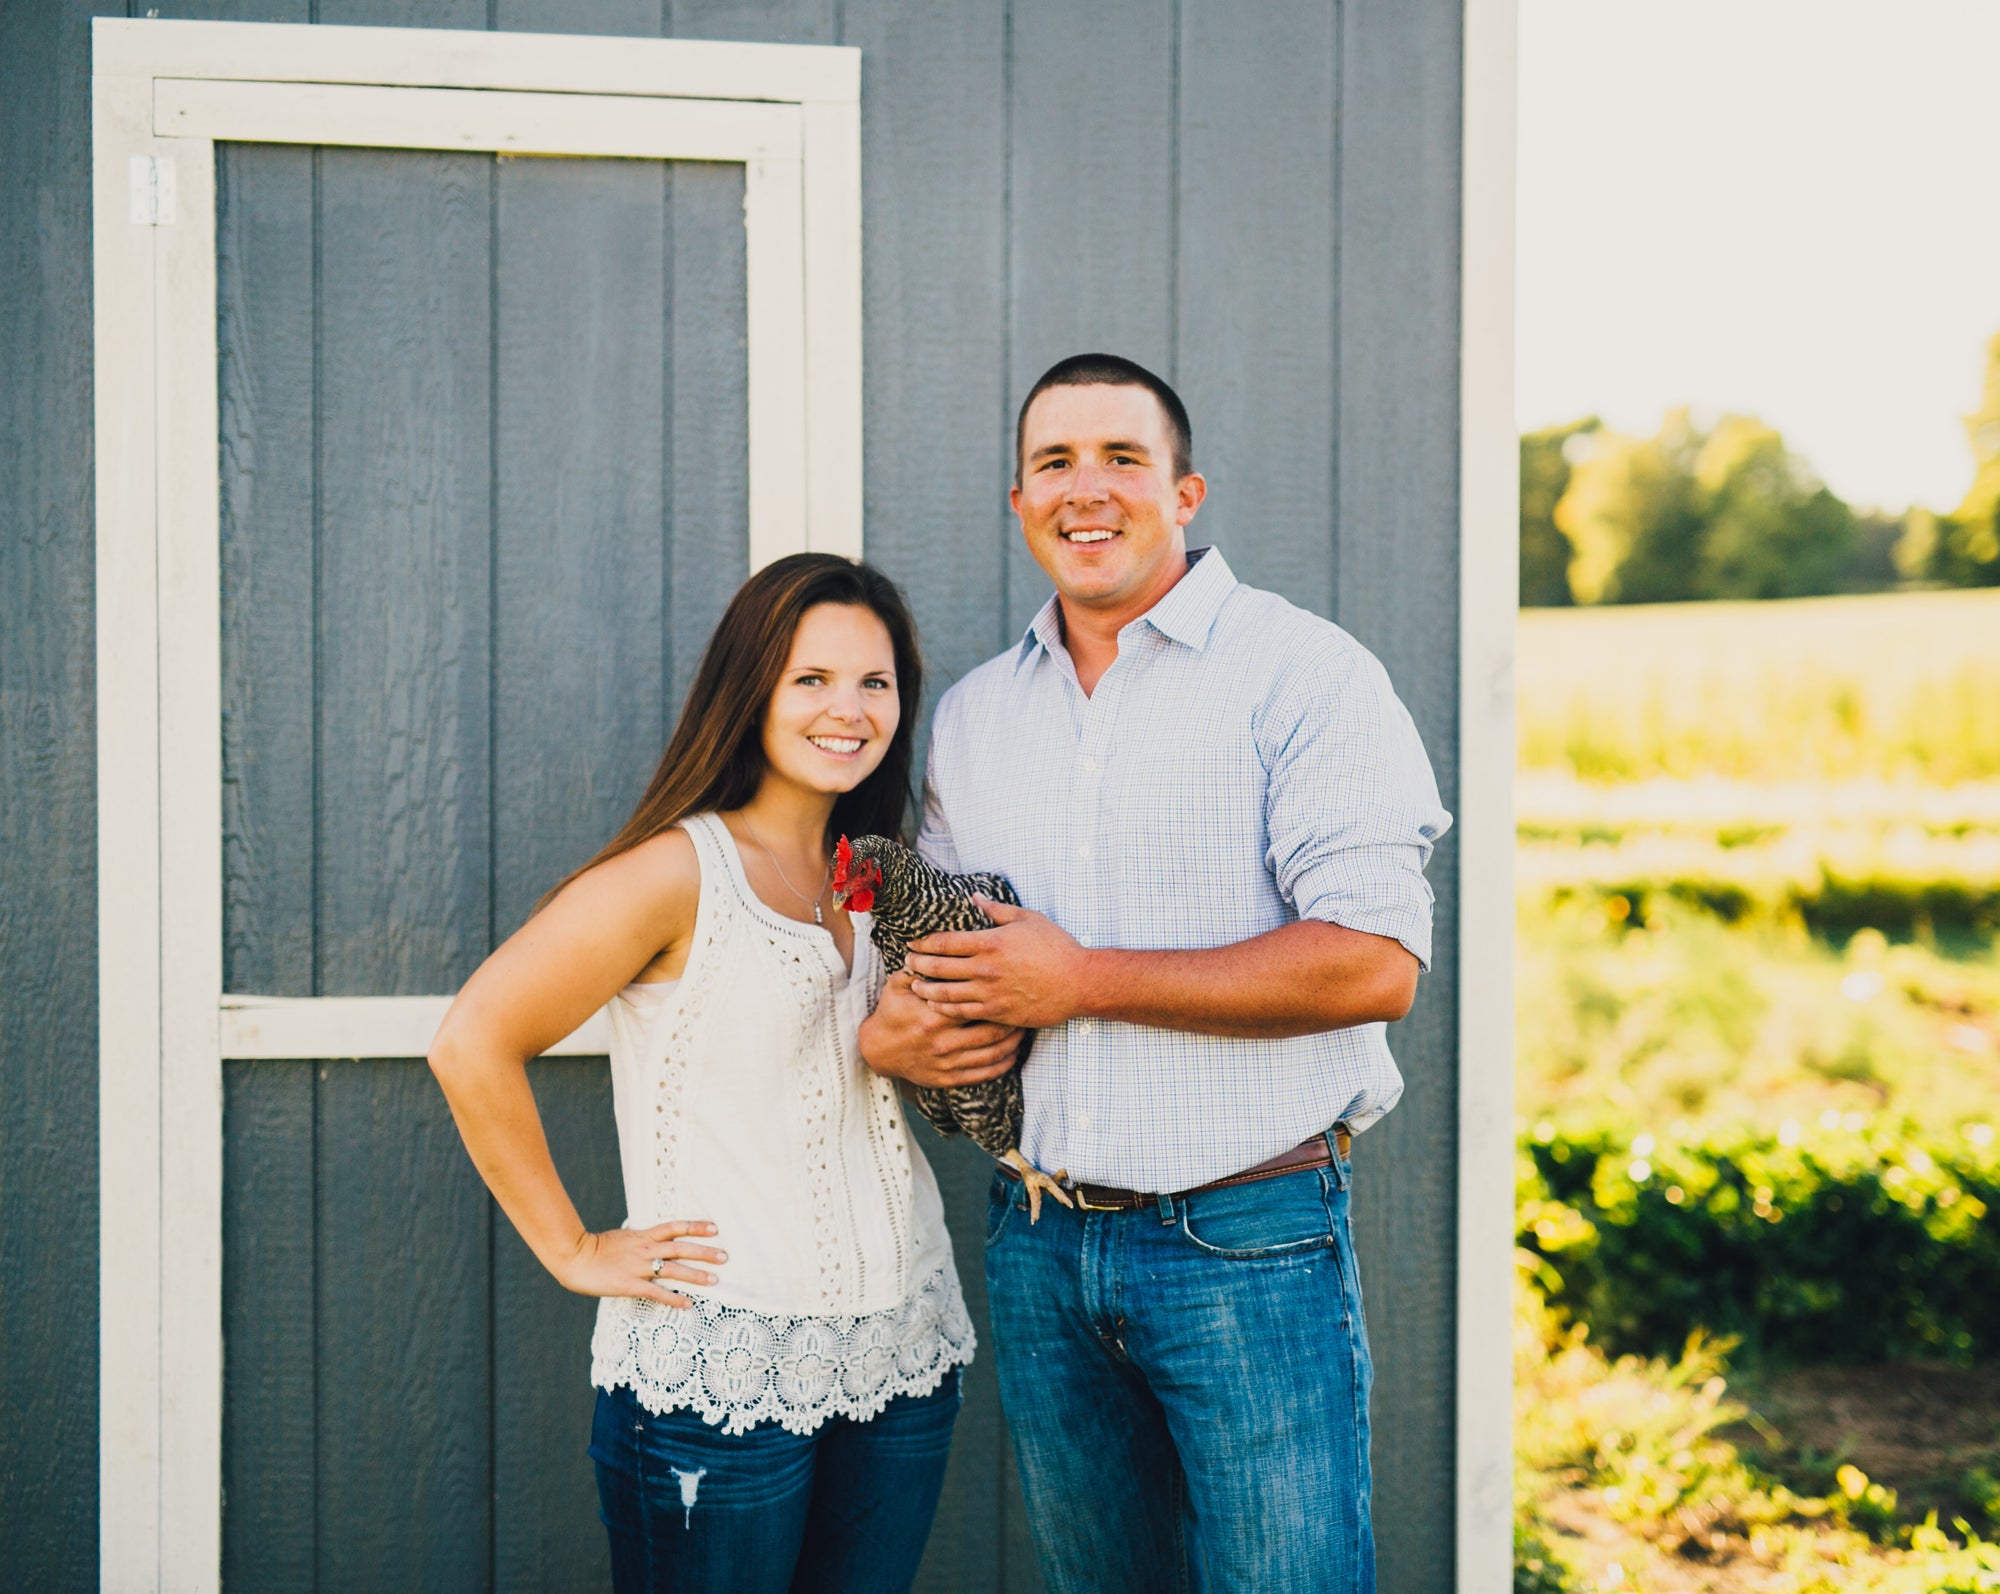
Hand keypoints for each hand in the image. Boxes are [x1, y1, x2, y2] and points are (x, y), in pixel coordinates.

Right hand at [555, 1220, 727, 1308]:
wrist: (573, 1256)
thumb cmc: (594, 1248)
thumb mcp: (622, 1237)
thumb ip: (639, 1238)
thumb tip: (652, 1238)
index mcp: (642, 1235)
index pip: (674, 1227)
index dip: (696, 1226)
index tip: (715, 1228)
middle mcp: (644, 1248)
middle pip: (680, 1248)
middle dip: (704, 1252)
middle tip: (725, 1256)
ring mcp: (638, 1266)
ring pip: (673, 1269)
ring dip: (695, 1275)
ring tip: (715, 1280)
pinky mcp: (629, 1285)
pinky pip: (657, 1292)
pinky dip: (674, 1298)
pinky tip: (688, 1304)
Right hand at [859, 971, 1023, 1088]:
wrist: (878, 1050)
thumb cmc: (892, 1011)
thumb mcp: (898, 985)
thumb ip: (919, 967)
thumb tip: (936, 943)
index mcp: (934, 1016)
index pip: (976, 1004)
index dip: (998, 996)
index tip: (1014, 985)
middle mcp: (943, 1042)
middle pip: (991, 1031)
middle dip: (1013, 1020)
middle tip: (1026, 1008)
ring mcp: (947, 1063)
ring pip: (993, 1054)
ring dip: (1013, 1042)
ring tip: (1024, 1029)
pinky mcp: (948, 1079)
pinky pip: (984, 1074)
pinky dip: (1003, 1064)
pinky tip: (1013, 1054)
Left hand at [905, 897, 1088, 1028]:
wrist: (1079, 982)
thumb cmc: (1056, 947)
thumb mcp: (1028, 919)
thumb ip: (997, 909)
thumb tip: (974, 898)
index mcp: (991, 942)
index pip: (945, 942)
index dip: (923, 943)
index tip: (913, 943)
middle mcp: (985, 969)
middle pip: (938, 967)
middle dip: (917, 964)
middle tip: (906, 963)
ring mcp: (990, 993)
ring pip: (945, 994)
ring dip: (925, 989)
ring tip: (914, 986)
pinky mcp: (997, 1013)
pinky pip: (962, 1013)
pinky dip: (944, 1009)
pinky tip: (935, 1006)